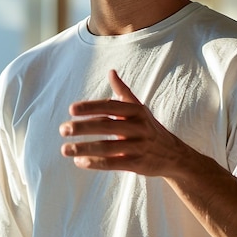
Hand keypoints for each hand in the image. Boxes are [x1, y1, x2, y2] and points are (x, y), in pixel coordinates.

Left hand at [59, 70, 181, 175]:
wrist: (173, 154)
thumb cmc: (150, 128)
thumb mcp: (139, 108)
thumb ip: (123, 91)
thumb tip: (111, 71)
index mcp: (136, 111)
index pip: (110, 107)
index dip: (91, 108)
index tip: (71, 110)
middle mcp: (138, 127)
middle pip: (106, 126)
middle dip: (83, 127)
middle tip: (63, 129)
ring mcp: (139, 146)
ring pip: (107, 147)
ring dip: (84, 148)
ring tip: (64, 149)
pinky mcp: (138, 164)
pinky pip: (113, 163)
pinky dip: (95, 163)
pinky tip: (79, 162)